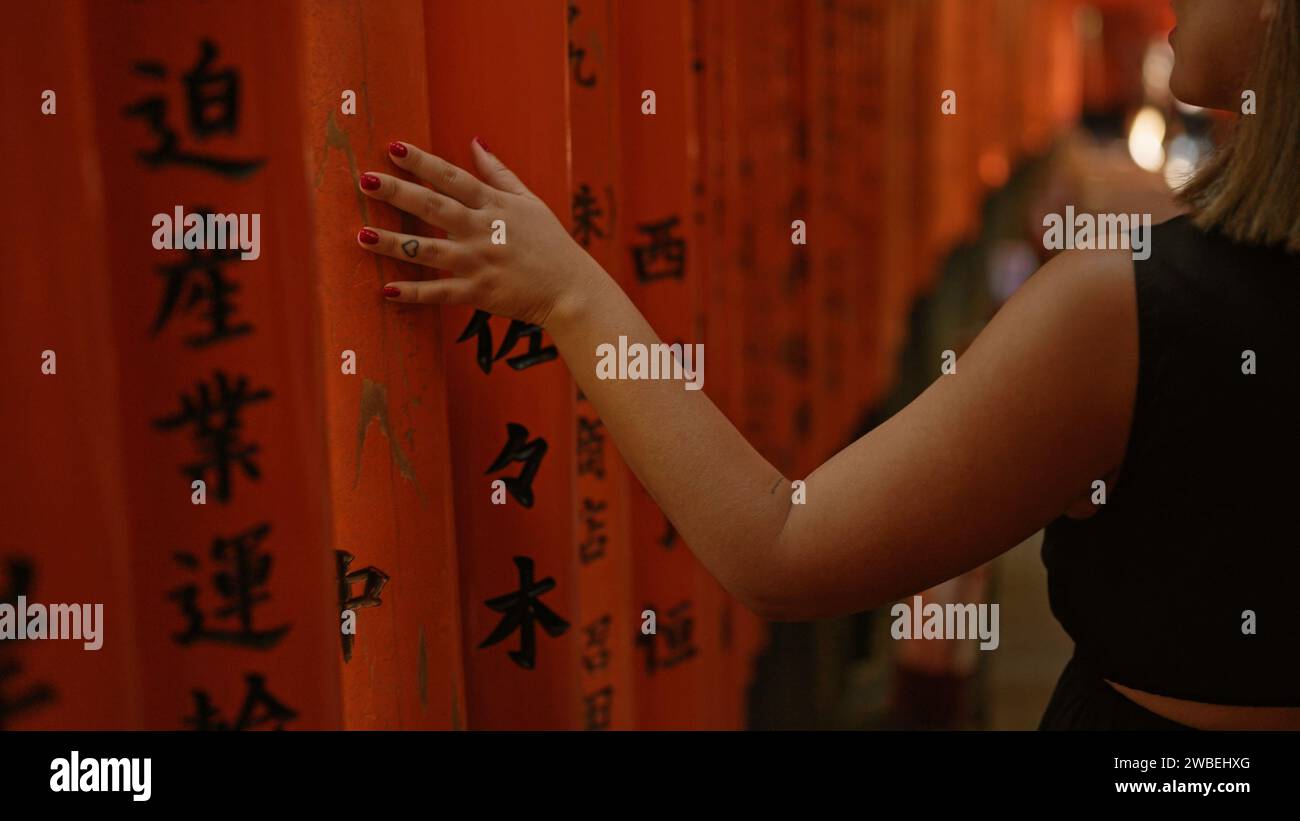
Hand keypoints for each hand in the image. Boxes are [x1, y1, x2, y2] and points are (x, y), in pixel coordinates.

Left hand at [356, 138, 598, 327]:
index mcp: (494, 205)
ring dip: (394, 244)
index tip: (393, 147)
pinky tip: (386, 290)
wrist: (571, 289)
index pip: (451, 177)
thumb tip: (475, 142)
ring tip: (362, 235)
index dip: (422, 162)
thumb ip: (499, 173)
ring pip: (428, 251)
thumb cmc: (551, 243)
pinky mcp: (478, 293)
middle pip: (433, 208)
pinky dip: (414, 293)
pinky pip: (439, 293)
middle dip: (398, 193)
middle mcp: (482, 230)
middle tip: (364, 180)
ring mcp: (478, 263)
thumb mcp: (530, 202)